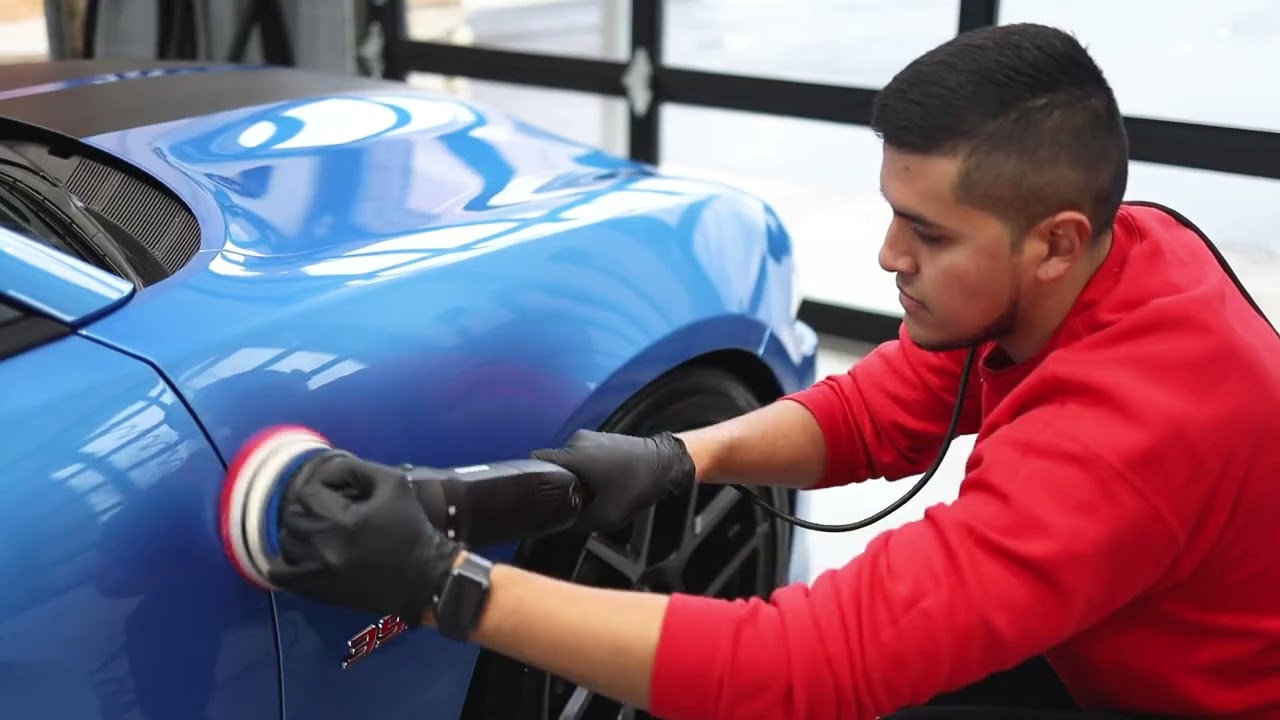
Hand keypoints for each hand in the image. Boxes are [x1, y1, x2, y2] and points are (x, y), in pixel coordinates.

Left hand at [266, 450, 464, 625]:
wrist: (425, 577)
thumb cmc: (411, 527)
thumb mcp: (394, 483)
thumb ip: (357, 469)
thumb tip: (328, 470)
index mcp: (344, 521)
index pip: (308, 492)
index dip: (323, 486)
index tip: (341, 491)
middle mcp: (325, 548)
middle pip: (291, 517)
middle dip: (308, 507)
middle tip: (328, 508)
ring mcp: (318, 574)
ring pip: (285, 543)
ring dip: (298, 532)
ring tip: (318, 529)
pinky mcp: (319, 592)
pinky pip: (281, 577)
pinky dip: (282, 564)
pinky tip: (297, 555)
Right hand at [531, 430, 694, 532]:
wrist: (667, 464)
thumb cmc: (638, 486)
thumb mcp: (605, 516)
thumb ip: (577, 522)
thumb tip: (562, 524)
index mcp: (572, 455)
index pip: (535, 463)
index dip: (536, 481)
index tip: (539, 494)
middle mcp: (576, 440)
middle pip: (553, 463)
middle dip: (559, 481)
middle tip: (570, 499)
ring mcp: (590, 436)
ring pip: (570, 460)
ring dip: (576, 476)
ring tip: (592, 491)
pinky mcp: (602, 438)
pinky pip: (584, 456)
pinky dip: (589, 469)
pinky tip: (603, 482)